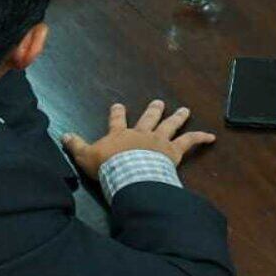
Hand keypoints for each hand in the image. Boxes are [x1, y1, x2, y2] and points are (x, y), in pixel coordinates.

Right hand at [61, 100, 215, 179]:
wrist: (129, 173)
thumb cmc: (107, 167)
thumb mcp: (85, 156)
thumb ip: (75, 145)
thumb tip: (63, 135)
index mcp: (120, 134)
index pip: (117, 120)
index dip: (117, 113)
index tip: (118, 105)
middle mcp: (141, 133)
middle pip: (148, 118)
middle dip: (153, 110)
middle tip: (158, 102)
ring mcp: (159, 141)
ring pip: (169, 125)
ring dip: (177, 117)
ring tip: (184, 110)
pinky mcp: (173, 151)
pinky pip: (189, 142)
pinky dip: (201, 138)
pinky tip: (212, 137)